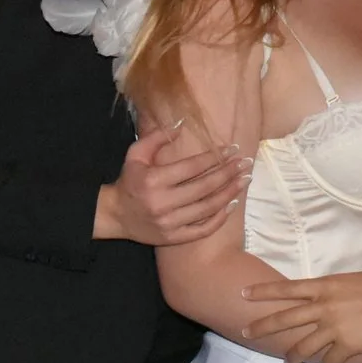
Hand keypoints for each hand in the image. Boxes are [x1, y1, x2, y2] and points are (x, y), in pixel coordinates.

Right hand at [96, 126, 249, 245]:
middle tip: (245, 163)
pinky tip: (232, 204)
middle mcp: (163, 203)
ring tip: (244, 180)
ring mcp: (169, 223)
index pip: (192, 167)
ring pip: (208, 208)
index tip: (232, 149)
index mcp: (154, 180)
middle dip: (229, 173)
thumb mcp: (135, 154)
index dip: (215, 157)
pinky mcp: (173, 238)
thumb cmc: (129, 181)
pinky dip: (220, 217)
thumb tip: (182, 124)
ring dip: (230, 193)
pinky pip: (203, 229)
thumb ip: (157, 137)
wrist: (115, 215)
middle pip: (205, 187)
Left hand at [239, 271, 361, 362]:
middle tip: (244, 333)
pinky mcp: (348, 345)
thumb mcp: (350, 280)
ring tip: (287, 362)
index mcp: (325, 286)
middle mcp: (325, 306)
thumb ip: (330, 289)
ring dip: (292, 356)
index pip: (287, 289)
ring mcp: (335, 327)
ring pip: (304, 346)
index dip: (264, 292)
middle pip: (286, 319)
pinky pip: (330, 361)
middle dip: (262, 327)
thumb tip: (316, 294)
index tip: (244, 294)